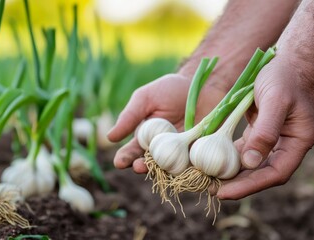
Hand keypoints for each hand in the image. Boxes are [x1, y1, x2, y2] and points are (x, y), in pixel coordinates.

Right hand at [107, 73, 226, 172]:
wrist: (204, 85)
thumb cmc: (171, 90)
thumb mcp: (146, 98)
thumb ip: (130, 116)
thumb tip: (109, 137)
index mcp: (146, 138)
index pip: (133, 151)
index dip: (126, 157)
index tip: (119, 161)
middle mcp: (162, 149)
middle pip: (150, 164)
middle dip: (143, 167)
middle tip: (138, 166)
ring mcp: (181, 153)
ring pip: (171, 169)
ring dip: (165, 173)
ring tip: (161, 171)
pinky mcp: (199, 153)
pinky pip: (194, 166)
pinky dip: (191, 172)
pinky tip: (185, 170)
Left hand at [217, 55, 313, 199]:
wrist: (288, 58)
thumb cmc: (285, 76)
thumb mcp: (275, 102)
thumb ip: (264, 133)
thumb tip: (249, 163)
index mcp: (297, 142)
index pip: (274, 174)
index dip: (249, 186)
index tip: (224, 192)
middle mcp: (287, 145)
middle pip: (261, 173)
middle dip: (237, 183)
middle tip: (211, 190)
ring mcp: (274, 138)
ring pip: (252, 163)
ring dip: (232, 172)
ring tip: (210, 178)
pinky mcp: (261, 130)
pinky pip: (245, 148)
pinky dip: (231, 155)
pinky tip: (215, 159)